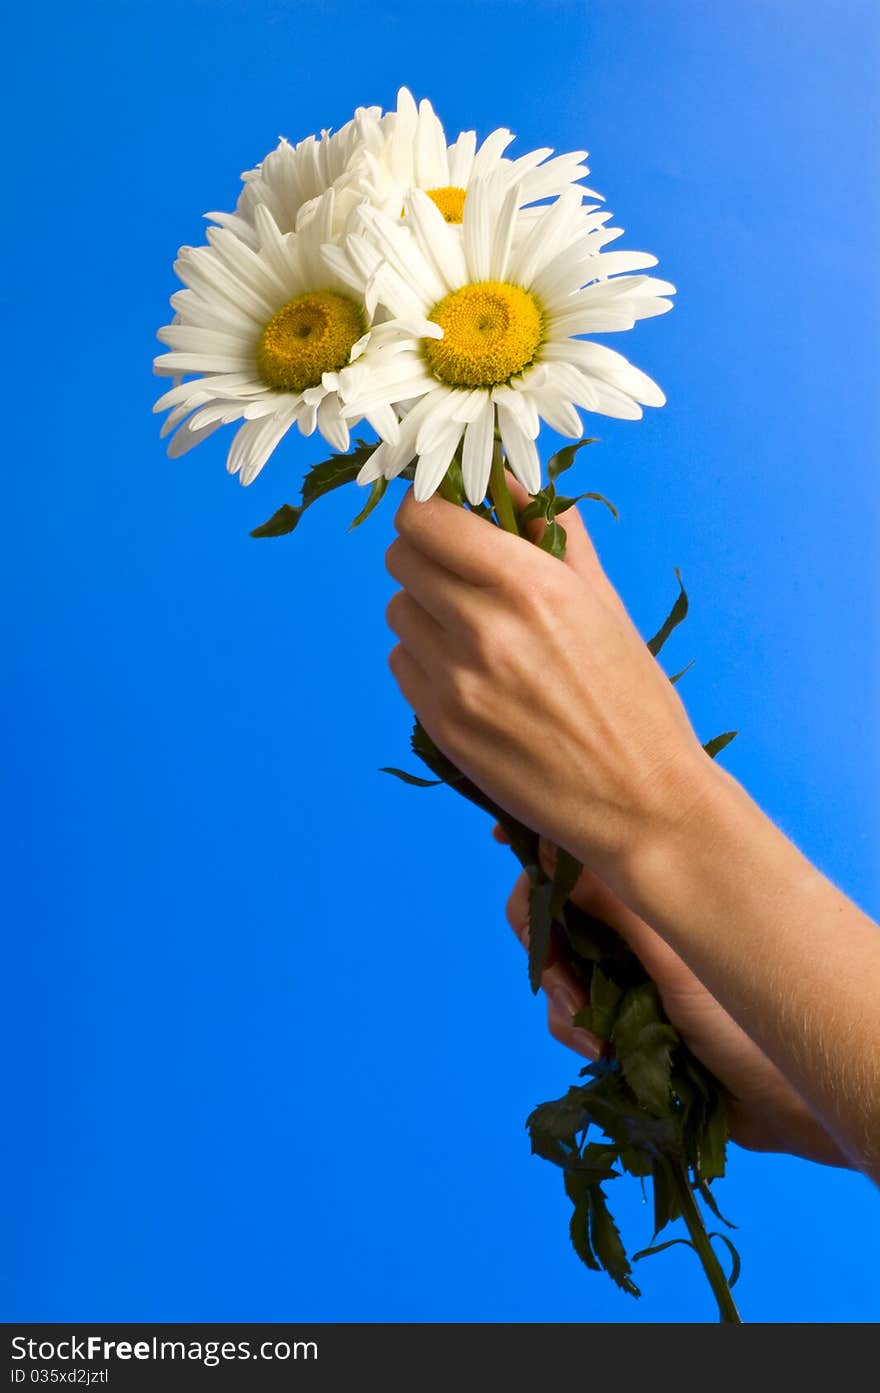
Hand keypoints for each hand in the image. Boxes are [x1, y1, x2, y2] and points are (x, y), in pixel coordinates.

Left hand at [385, 486, 711, 889]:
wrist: (642, 801)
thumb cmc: (634, 699)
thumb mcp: (603, 602)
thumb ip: (552, 533)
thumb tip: (512, 479)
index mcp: (530, 586)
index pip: (426, 518)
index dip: (428, 509)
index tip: (446, 518)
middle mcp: (484, 628)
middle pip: (401, 558)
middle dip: (425, 555)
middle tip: (459, 572)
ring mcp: (456, 682)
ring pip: (398, 613)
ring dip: (424, 610)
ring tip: (472, 632)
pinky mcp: (442, 726)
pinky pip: (403, 665)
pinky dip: (425, 660)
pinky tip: (470, 676)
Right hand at [502, 835, 848, 1166]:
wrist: (780, 1106)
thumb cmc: (748, 1024)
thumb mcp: (677, 960)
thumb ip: (616, 906)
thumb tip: (554, 847)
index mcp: (652, 896)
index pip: (581, 857)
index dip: (543, 848)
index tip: (502, 840)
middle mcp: (636, 925)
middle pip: (555, 911)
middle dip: (546, 948)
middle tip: (566, 988)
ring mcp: (627, 970)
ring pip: (558, 967)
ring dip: (563, 1001)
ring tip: (598, 1036)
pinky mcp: (622, 1016)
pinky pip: (571, 1015)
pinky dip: (576, 1031)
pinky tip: (605, 1053)